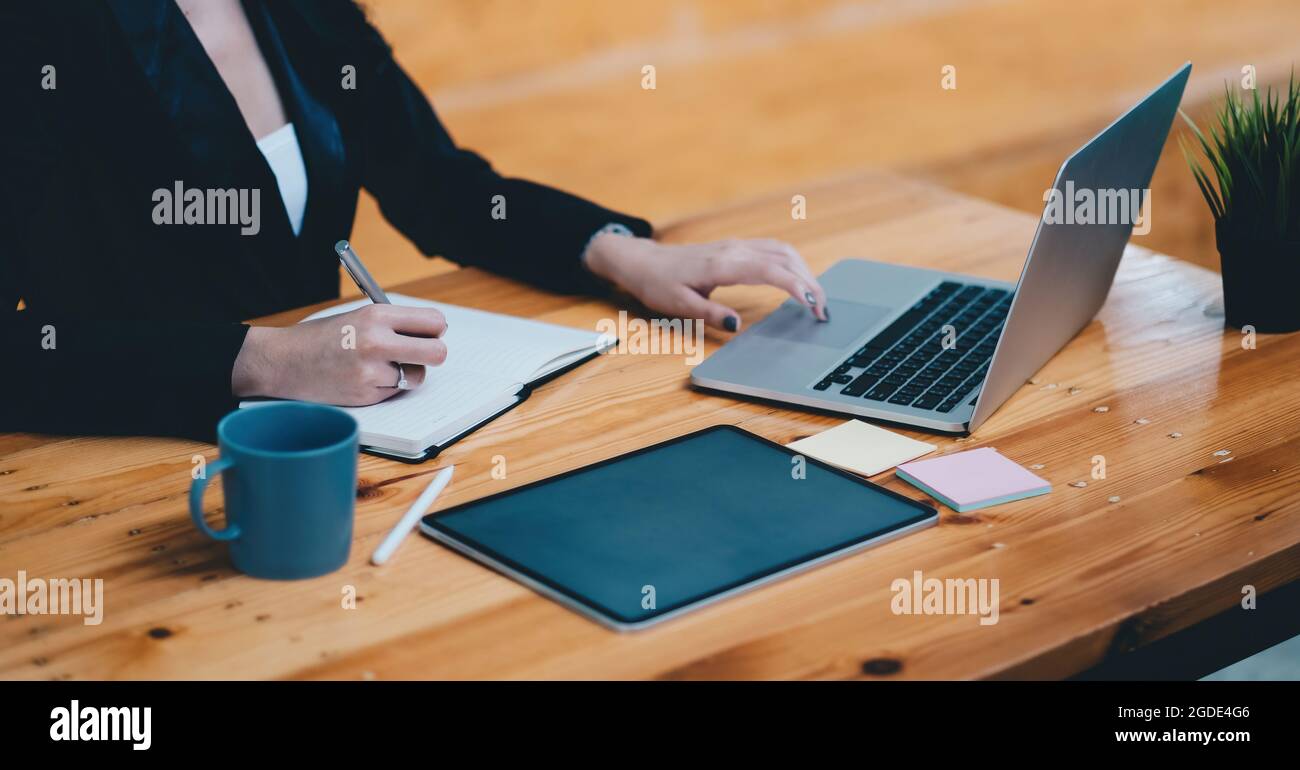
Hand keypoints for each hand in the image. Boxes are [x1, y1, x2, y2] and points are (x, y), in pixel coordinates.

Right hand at [232, 304, 447, 404]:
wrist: (282, 361)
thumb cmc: (324, 337)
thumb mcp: (359, 317)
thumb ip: (395, 324)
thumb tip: (436, 332)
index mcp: (376, 315)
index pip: (434, 322)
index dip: (434, 330)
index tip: (428, 334)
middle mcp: (376, 341)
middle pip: (437, 352)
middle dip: (433, 354)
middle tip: (419, 354)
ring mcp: (371, 371)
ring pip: (417, 376)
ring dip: (407, 373)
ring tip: (381, 366)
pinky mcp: (366, 394)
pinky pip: (395, 391)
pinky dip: (386, 387)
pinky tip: (364, 378)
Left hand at [584, 234, 827, 330]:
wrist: (642, 261)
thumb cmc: (658, 283)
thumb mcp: (678, 305)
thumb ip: (709, 314)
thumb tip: (736, 325)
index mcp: (723, 264)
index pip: (771, 271)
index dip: (797, 286)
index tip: (814, 305)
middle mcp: (735, 250)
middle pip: (785, 258)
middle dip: (810, 282)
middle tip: (824, 310)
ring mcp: (737, 246)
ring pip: (783, 251)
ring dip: (805, 271)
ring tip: (818, 299)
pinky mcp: (737, 248)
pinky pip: (773, 250)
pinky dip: (793, 265)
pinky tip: (799, 281)